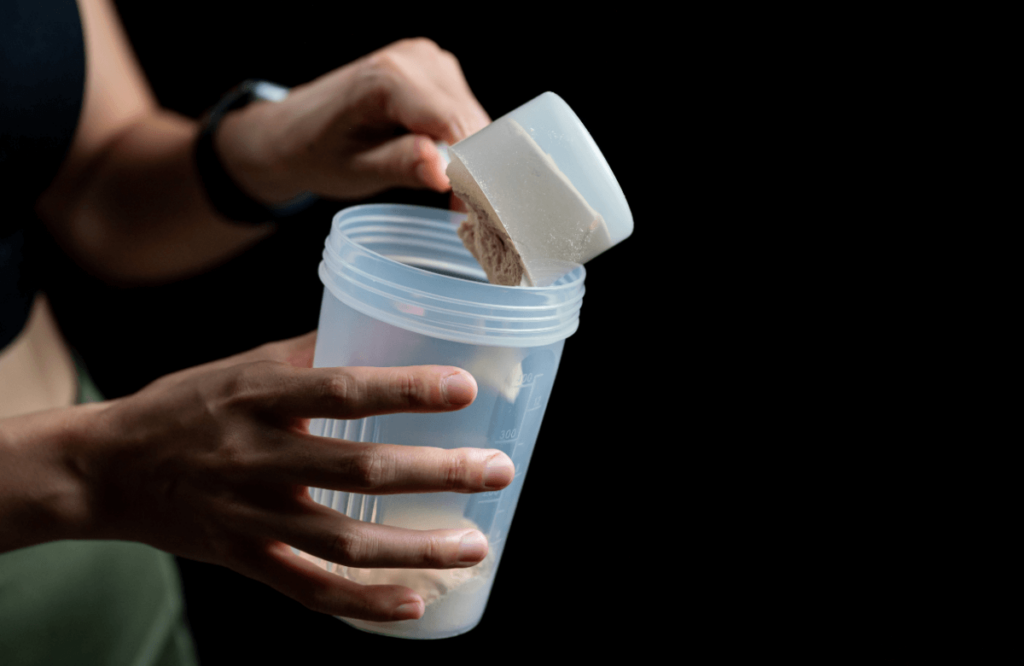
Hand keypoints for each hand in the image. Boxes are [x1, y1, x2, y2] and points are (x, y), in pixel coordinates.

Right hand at [77, 332, 512, 620]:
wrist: (107, 469)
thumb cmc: (184, 407)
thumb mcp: (240, 365)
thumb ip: (308, 353)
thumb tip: (378, 329)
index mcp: (258, 397)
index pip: (342, 390)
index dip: (405, 390)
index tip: (464, 388)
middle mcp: (257, 457)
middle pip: (359, 470)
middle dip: (437, 473)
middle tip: (497, 470)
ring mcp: (250, 516)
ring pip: (344, 541)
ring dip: (417, 547)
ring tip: (476, 545)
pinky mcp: (242, 559)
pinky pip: (309, 589)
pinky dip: (363, 603)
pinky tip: (415, 602)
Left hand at [219, 38, 490, 204]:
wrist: (293, 129)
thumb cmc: (318, 151)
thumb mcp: (355, 170)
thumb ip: (400, 165)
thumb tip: (444, 173)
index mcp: (389, 76)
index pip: (454, 125)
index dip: (470, 171)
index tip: (469, 212)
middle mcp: (416, 58)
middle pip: (470, 122)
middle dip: (473, 169)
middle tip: (460, 212)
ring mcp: (430, 60)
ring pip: (475, 119)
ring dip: (470, 159)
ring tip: (450, 195)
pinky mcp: (437, 72)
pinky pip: (465, 113)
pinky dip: (463, 145)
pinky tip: (444, 168)